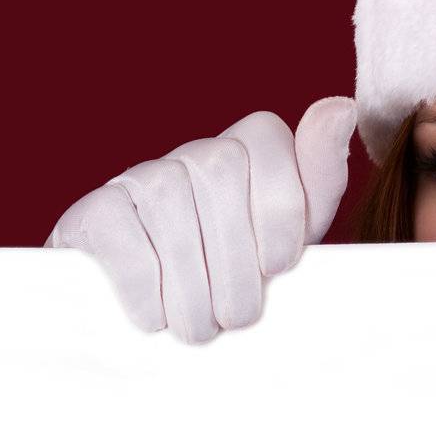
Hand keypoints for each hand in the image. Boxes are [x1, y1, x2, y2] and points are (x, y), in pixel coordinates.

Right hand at [44, 97, 357, 343]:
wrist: (158, 318)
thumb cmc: (238, 274)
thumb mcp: (290, 237)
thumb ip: (319, 180)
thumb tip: (341, 107)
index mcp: (249, 149)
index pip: (269, 143)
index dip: (278, 209)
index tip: (278, 266)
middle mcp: (195, 151)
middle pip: (219, 172)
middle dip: (235, 258)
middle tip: (238, 317)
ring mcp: (140, 175)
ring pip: (169, 203)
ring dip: (191, 282)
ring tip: (201, 328)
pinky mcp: (94, 210)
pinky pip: (121, 232)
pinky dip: (143, 284)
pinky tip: (155, 317)